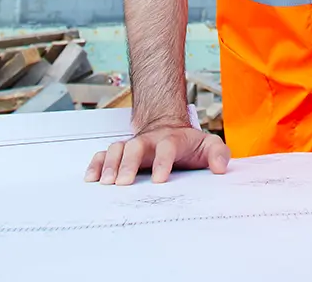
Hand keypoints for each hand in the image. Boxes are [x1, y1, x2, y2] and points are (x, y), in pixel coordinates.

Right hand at [84, 121, 229, 184]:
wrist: (170, 128)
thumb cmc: (189, 143)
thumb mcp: (209, 145)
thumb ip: (218, 154)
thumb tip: (221, 168)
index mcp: (172, 139)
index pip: (167, 147)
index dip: (162, 162)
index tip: (159, 180)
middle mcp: (149, 140)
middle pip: (136, 146)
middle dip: (128, 163)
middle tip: (123, 183)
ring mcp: (133, 144)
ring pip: (118, 148)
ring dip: (110, 164)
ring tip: (105, 183)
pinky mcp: (122, 151)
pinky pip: (105, 154)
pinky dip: (96, 164)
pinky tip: (91, 178)